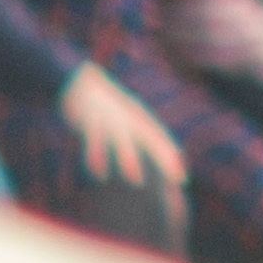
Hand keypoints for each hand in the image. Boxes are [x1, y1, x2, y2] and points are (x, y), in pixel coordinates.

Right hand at [57, 62, 181, 200]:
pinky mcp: (92, 120)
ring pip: (123, 140)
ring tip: (138, 180)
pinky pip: (95, 139)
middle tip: (173, 179)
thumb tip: (142, 166)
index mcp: (140, 119)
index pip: (161, 139)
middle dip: (163, 159)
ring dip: (130, 159)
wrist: (82, 81)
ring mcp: (112, 119)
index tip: (181, 179)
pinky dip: (97, 154)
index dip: (171, 158)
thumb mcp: (124, 119)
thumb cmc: (107, 109)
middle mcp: (131, 119)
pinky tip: (100, 172)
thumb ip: (134, 139)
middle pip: (151, 139)